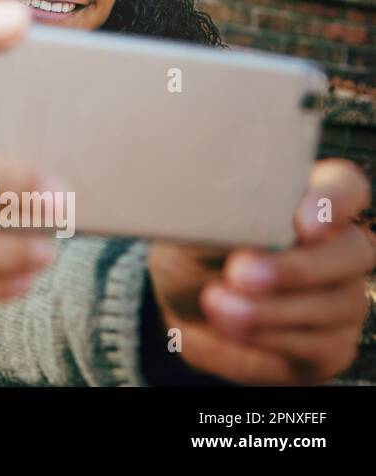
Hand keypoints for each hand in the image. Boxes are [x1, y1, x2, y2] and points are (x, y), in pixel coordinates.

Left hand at [149, 158, 375, 383]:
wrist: (180, 310)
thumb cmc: (191, 252)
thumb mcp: (189, 230)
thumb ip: (217, 220)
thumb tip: (232, 230)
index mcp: (304, 202)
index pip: (343, 187)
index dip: (334, 202)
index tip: (303, 225)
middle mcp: (335, 247)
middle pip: (353, 251)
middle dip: (296, 267)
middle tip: (239, 274)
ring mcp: (341, 297)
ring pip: (337, 304)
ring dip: (270, 309)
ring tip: (216, 305)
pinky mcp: (332, 345)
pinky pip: (320, 346)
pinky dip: (267, 339)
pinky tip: (228, 330)